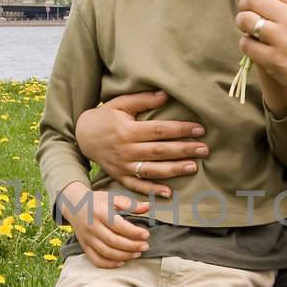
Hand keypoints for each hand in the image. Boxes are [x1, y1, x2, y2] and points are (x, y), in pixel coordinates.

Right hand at [57, 182, 150, 268]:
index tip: (146, 234)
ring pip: (106, 252)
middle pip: (113, 241)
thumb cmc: (97, 201)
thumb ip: (131, 204)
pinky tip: (122, 262)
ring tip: (137, 253)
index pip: (118, 226)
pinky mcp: (85, 246)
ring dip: (124, 255)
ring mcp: (87, 238)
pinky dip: (109, 264)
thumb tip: (148, 207)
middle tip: (145, 246)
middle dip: (132, 246)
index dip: (134, 232)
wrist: (74, 205)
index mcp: (100, 212)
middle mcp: (92, 227)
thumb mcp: (113, 197)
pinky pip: (96, 259)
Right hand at [75, 91, 207, 197]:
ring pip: (152, 170)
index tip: (200, 130)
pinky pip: (137, 186)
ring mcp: (123, 165)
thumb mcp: (120, 103)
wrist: (83, 136)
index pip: (160, 130)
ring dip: (174, 169)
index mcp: (128, 130)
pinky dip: (152, 190)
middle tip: (204, 149)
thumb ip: (143, 100)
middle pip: (160, 151)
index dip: (181, 130)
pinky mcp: (120, 176)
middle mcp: (126, 149)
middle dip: (184, 150)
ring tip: (193, 167)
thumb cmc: (105, 117)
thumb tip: (166, 94)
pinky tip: (169, 193)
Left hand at [235, 0, 286, 156]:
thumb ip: (286, 1)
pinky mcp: (273, 59)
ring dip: (241, 24)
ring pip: (245, 19)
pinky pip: (245, 44)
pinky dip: (246, 44)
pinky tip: (255, 47)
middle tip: (247, 14)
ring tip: (249, 30)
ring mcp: (282, 39)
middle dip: (243, 4)